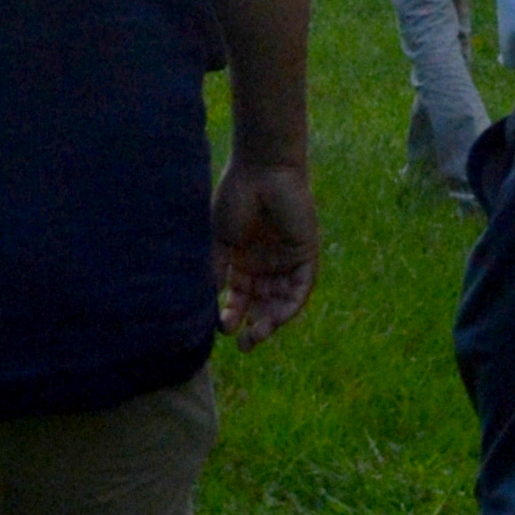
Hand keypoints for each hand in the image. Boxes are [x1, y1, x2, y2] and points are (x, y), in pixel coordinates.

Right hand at [212, 149, 319, 347]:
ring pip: (281, 301)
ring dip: (271, 321)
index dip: (231, 313)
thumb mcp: (222, 239)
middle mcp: (265, 265)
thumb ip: (218, 269)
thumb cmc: (236, 198)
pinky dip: (291, 304)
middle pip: (261, 304)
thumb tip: (209, 301)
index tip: (220, 327)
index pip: (239, 296)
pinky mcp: (305, 256)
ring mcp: (286, 261)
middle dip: (253, 325)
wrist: (262, 171)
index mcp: (243, 260)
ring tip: (256, 336)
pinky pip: (300, 287)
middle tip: (244, 344)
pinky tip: (278, 317)